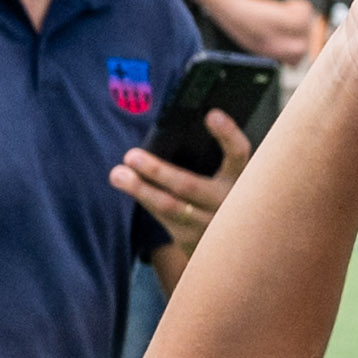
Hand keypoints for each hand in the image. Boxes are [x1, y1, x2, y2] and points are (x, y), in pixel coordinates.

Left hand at [111, 109, 251, 256]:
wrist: (230, 242)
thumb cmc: (219, 196)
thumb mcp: (224, 177)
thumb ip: (208, 159)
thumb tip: (166, 133)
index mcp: (240, 178)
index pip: (239, 153)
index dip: (228, 134)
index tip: (211, 114)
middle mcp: (228, 202)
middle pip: (189, 186)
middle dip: (157, 171)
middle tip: (131, 155)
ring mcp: (209, 225)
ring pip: (170, 206)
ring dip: (140, 189)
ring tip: (118, 174)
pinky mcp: (193, 240)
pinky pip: (163, 217)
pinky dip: (145, 199)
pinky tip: (129, 186)